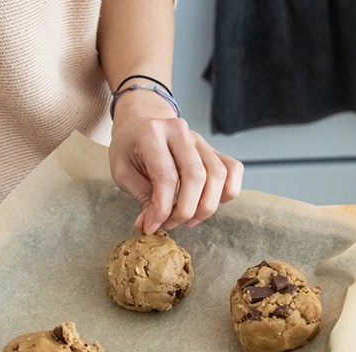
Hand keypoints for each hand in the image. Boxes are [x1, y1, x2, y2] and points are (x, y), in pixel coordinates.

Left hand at [109, 90, 243, 233]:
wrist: (142, 121)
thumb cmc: (129, 146)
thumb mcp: (122, 171)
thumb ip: (141, 196)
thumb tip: (152, 224)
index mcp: (152, 134)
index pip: (166, 177)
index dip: (161, 209)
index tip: (152, 226)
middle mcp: (180, 132)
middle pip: (196, 177)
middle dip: (185, 210)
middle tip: (170, 224)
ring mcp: (200, 140)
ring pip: (218, 175)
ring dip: (206, 206)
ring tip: (188, 219)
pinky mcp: (213, 149)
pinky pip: (233, 169)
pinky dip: (228, 191)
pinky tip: (212, 202)